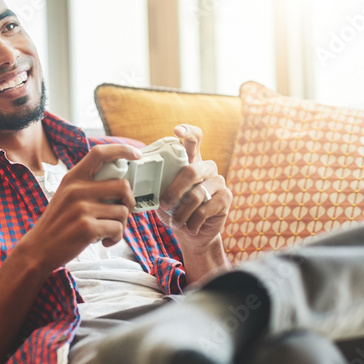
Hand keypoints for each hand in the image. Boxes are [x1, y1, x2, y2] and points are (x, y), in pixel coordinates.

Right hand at [19, 144, 141, 271]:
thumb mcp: (66, 195)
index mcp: (73, 178)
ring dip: (121, 224)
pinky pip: (117, 229)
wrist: (39, 248)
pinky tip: (105, 241)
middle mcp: (77, 189)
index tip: (136, 154)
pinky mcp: (87, 227)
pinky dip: (116, 237)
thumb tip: (122, 184)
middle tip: (123, 211)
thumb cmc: (58, 223)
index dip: (122, 150)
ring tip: (108, 231)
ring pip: (123, 211)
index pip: (99, 153)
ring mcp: (81, 208)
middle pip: (122, 186)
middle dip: (130, 201)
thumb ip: (88, 186)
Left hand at [157, 124, 231, 243]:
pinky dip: (192, 222)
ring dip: (181, 213)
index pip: (194, 138)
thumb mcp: (161, 194)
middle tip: (164, 205)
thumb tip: (138, 176)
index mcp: (190, 161)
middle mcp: (207, 167)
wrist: (191, 233)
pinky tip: (189, 227)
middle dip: (174, 191)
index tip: (176, 130)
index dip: (187, 131)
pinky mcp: (226, 197)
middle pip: (191, 171)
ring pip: (196, 195)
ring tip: (175, 223)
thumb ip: (156, 181)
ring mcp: (218, 181)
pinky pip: (204, 210)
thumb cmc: (174, 209)